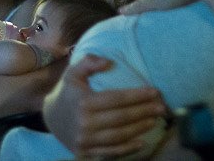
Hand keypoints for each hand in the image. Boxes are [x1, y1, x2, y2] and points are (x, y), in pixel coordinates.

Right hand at [43, 55, 166, 157]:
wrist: (51, 118)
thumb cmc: (68, 92)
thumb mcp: (74, 72)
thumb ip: (89, 62)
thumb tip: (108, 62)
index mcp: (84, 102)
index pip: (117, 99)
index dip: (137, 95)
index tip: (155, 91)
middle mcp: (85, 123)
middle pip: (121, 118)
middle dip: (144, 112)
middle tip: (161, 107)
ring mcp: (85, 140)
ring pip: (118, 136)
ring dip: (139, 129)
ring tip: (155, 120)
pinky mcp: (85, 152)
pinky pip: (110, 152)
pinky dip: (127, 149)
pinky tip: (142, 142)